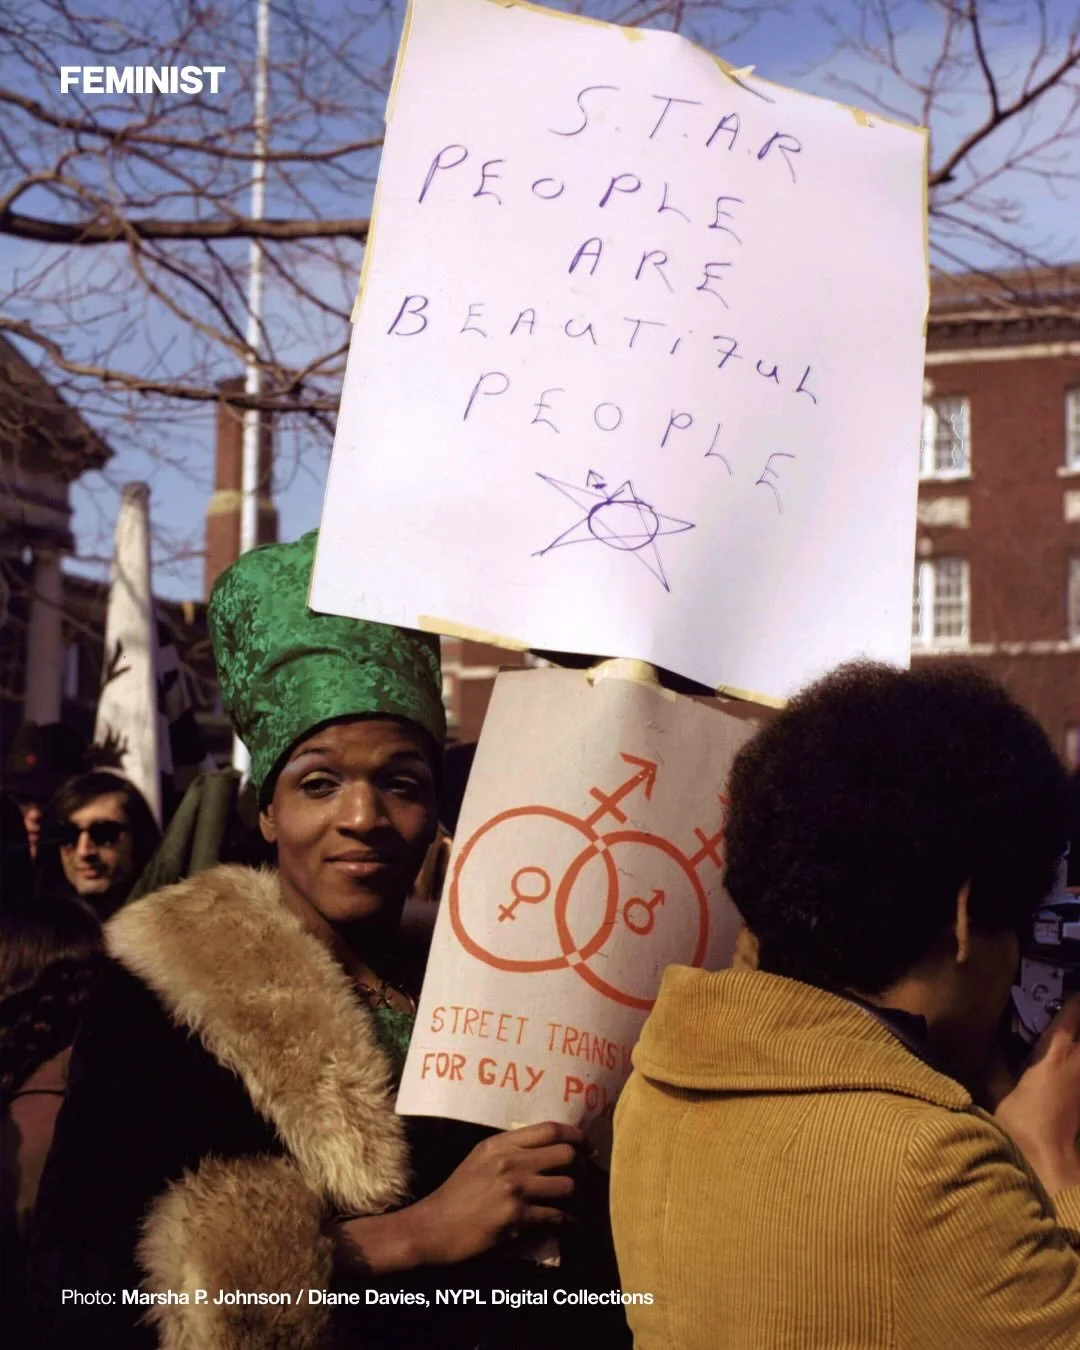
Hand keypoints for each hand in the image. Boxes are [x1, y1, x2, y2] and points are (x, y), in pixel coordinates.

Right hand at [404, 1121, 581, 1265]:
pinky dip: (568, 1222)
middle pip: (565, 1154)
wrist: (435, 1226)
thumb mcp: (480, 1158)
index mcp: (500, 1143)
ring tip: (577, 1202)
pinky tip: (569, 1224)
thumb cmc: (457, 1192)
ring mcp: (514, 1190)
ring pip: (567, 1186)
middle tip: (585, 1174)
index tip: (586, 1145)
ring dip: (577, 1196)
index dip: (575, 1135)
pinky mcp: (517, 1219)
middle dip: (582, 1165)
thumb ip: (509, 1148)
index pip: (549, 1129)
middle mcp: (510, 1162)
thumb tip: (545, 1147)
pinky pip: (556, 1217)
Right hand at [994, 992, 1079, 1195]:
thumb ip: (993, 1060)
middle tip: (1066, 1015)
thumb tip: (987, 1039)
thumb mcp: (997, 1087)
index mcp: (1055, 1051)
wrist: (1049, 1160)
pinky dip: (1075, 1056)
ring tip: (1066, 1038)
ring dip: (1077, 1039)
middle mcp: (1079, 1059)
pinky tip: (1067, 1061)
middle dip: (1076, 1019)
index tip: (1064, 992)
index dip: (1073, 998)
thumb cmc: (1021, 1122)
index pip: (1073, 1011)